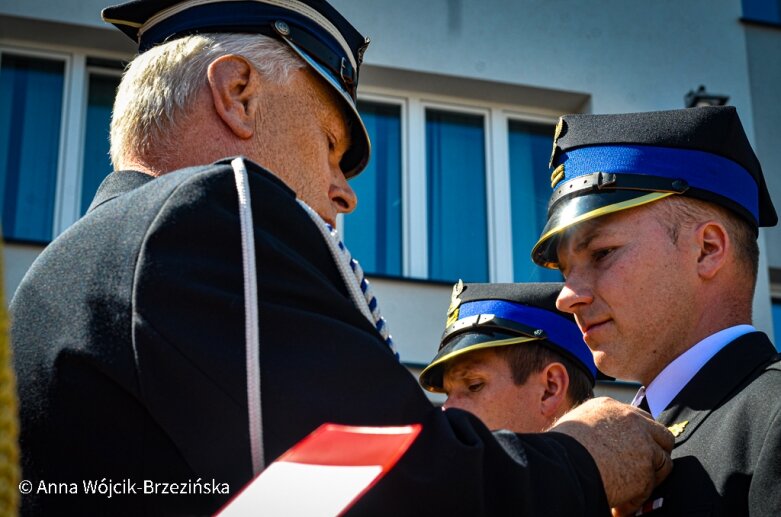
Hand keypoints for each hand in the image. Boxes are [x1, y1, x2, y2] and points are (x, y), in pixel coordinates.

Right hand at [550, 397, 673, 512]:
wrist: (566, 462)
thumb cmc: (559, 448)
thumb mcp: (574, 426)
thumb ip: (592, 428)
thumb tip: (595, 444)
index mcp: (609, 407)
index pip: (636, 418)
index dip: (638, 437)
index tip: (633, 451)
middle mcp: (630, 419)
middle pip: (660, 434)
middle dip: (655, 453)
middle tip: (643, 470)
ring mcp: (643, 442)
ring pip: (663, 461)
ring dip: (650, 479)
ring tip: (631, 493)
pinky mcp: (647, 467)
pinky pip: (650, 487)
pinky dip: (636, 499)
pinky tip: (620, 506)